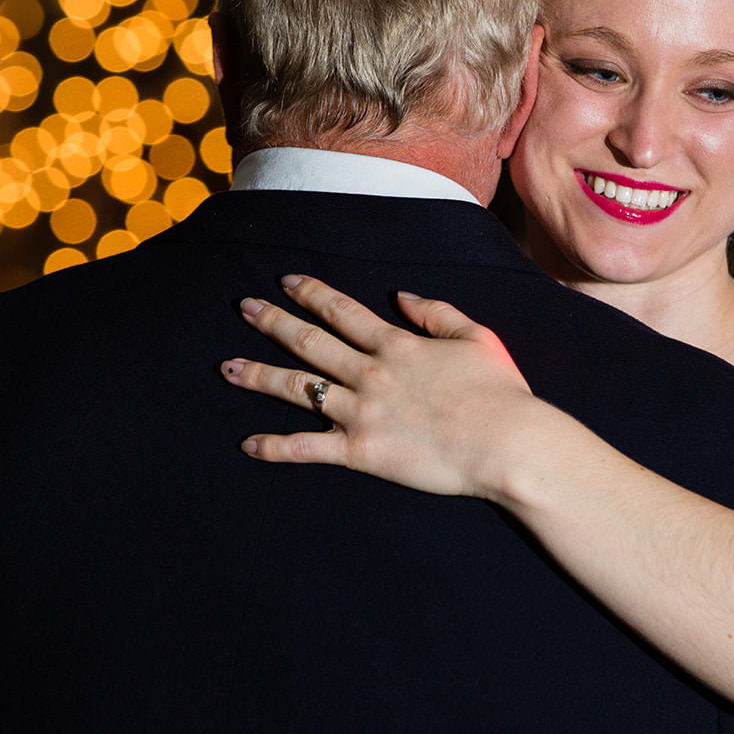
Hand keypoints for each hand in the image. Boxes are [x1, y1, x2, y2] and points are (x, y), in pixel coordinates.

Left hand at [221, 274, 538, 498]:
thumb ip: (436, 312)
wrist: (507, 443)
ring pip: (297, 389)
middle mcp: (370, 372)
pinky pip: (307, 449)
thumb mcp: (476, 337)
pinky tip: (248, 444)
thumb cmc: (500, 392)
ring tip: (227, 367)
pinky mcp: (360, 451)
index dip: (311, 293)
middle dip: (273, 322)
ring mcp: (360, 412)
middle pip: (309, 342)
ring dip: (258, 376)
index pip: (342, 311)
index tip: (287, 282)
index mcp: (396, 344)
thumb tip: (402, 296)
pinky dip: (276, 447)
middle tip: (244, 308)